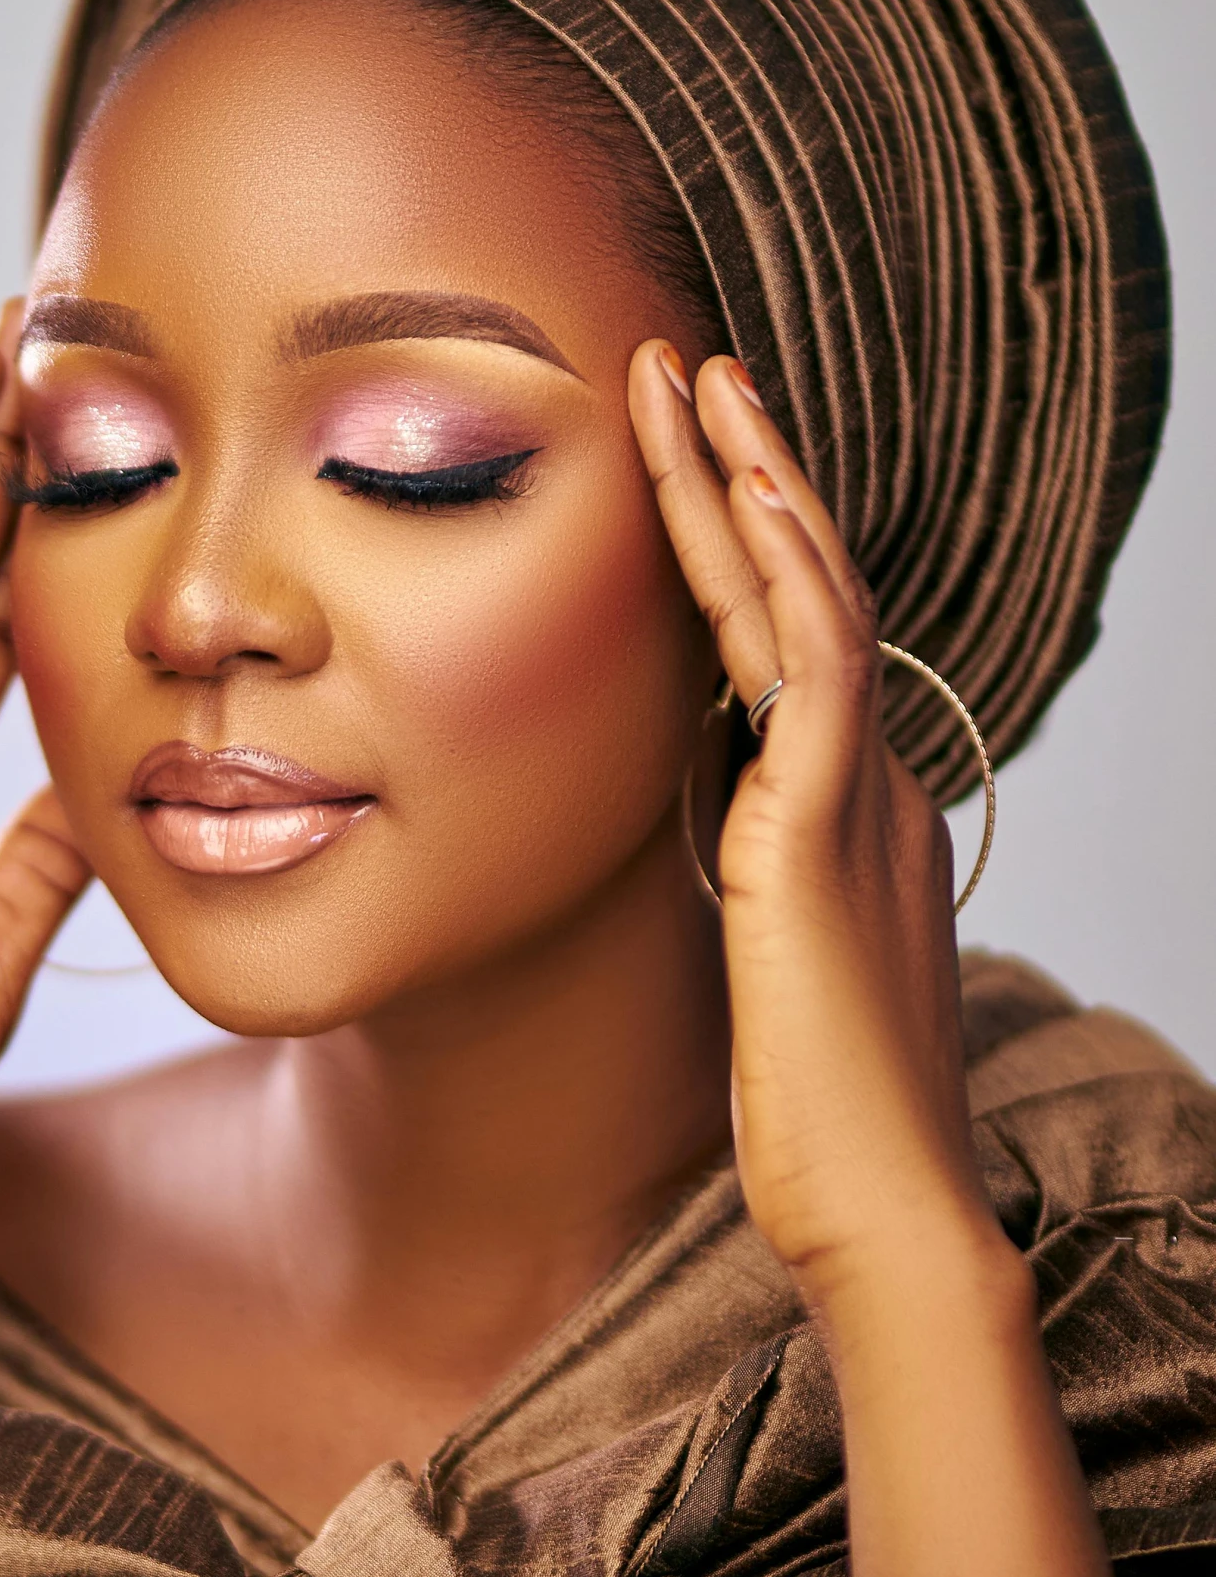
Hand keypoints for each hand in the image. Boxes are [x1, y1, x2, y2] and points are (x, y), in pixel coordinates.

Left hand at [629, 344, 1001, 1309]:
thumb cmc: (820, 1107)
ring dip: (752, 482)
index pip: (791, 639)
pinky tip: (746, 491)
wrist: (885, 1206)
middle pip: (805, 588)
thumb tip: (720, 833)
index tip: (694, 461)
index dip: (743, 542)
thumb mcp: (778, 960)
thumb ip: (761, 876)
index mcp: (849, 806)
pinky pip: (814, 671)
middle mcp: (865, 777)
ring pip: (809, 598)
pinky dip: (786, 573)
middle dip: (745, 471)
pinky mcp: (827, 829)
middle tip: (691, 369)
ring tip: (699, 380)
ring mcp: (855, 794)